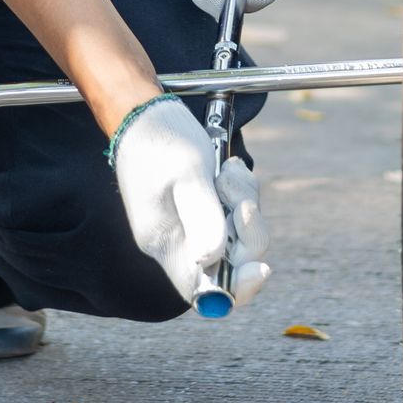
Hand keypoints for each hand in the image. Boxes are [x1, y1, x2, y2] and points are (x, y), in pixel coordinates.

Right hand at [110, 99, 270, 304]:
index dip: (236, 288)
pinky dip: (238, 194)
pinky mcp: (198, 208)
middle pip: (228, 263)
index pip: (202, 290)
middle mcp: (176, 241)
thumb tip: (213, 260)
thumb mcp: (187, 174)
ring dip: (244, 205)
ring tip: (228, 174)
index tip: (260, 266)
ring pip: (235, 235)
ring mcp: (188, 225)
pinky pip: (231, 214)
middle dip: (248, 234)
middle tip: (242, 202)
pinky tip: (228, 169)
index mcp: (165, 242)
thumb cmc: (160, 140)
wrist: (142, 111)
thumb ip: (202, 217)